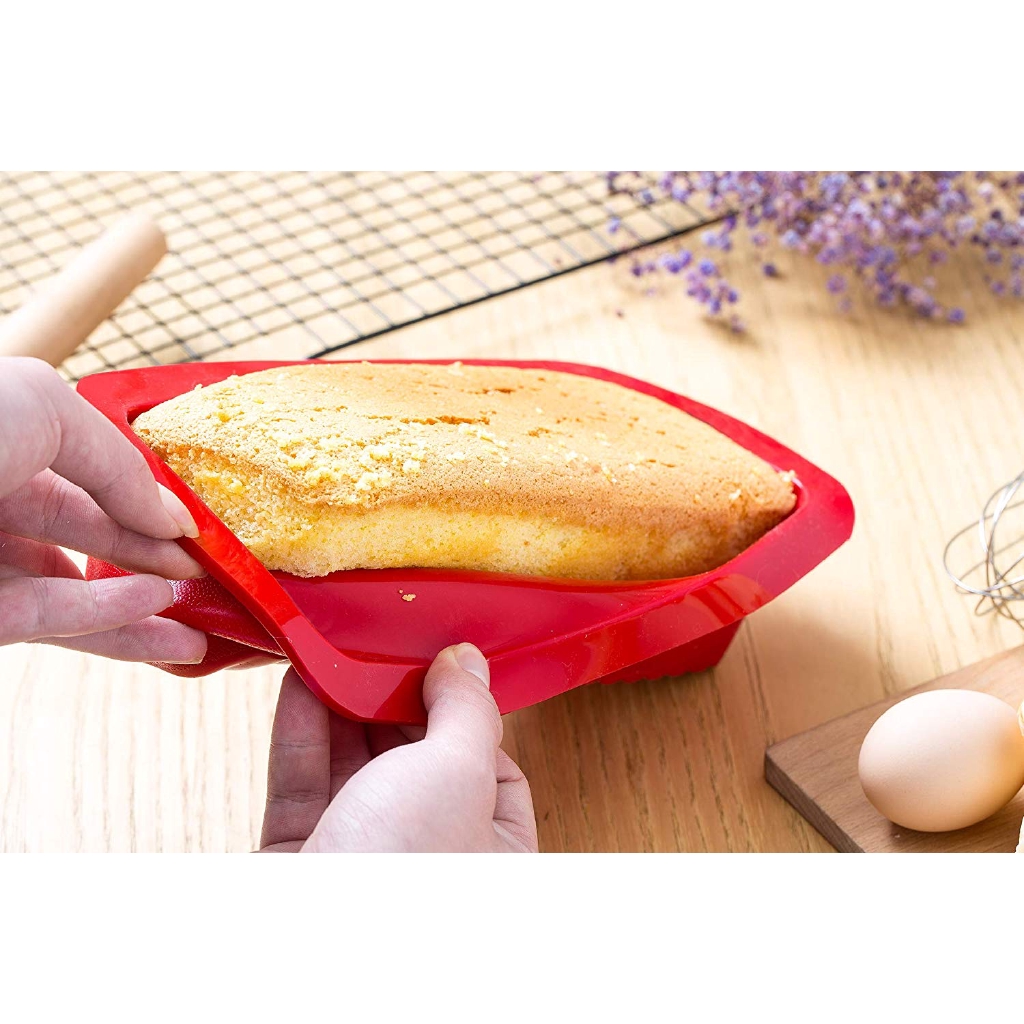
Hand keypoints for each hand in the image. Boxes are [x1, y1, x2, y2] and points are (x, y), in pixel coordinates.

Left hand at [0, 357, 206, 662]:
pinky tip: (155, 608)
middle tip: (210, 575)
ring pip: (75, 592)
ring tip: (197, 620)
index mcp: (1, 446)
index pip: (89, 480)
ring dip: (141, 606)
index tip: (198, 528)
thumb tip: (171, 517)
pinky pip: (49, 616)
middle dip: (152, 558)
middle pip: (88, 539)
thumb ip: (118, 464)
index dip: (147, 503)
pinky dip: (106, 615)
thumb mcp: (45, 409)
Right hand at [260, 643, 537, 851]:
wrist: (306, 954)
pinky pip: (305, 785)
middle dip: (396, 702)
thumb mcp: (457, 771)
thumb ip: (465, 709)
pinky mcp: (304, 861)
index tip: (441, 664)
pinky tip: (301, 684)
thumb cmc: (404, 872)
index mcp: (493, 851)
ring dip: (342, 707)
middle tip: (381, 649)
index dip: (465, 713)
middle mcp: (431, 857)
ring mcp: (364, 860)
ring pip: (356, 768)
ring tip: (336, 654)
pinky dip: (302, 732)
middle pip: (416, 760)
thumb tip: (467, 661)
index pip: (492, 767)